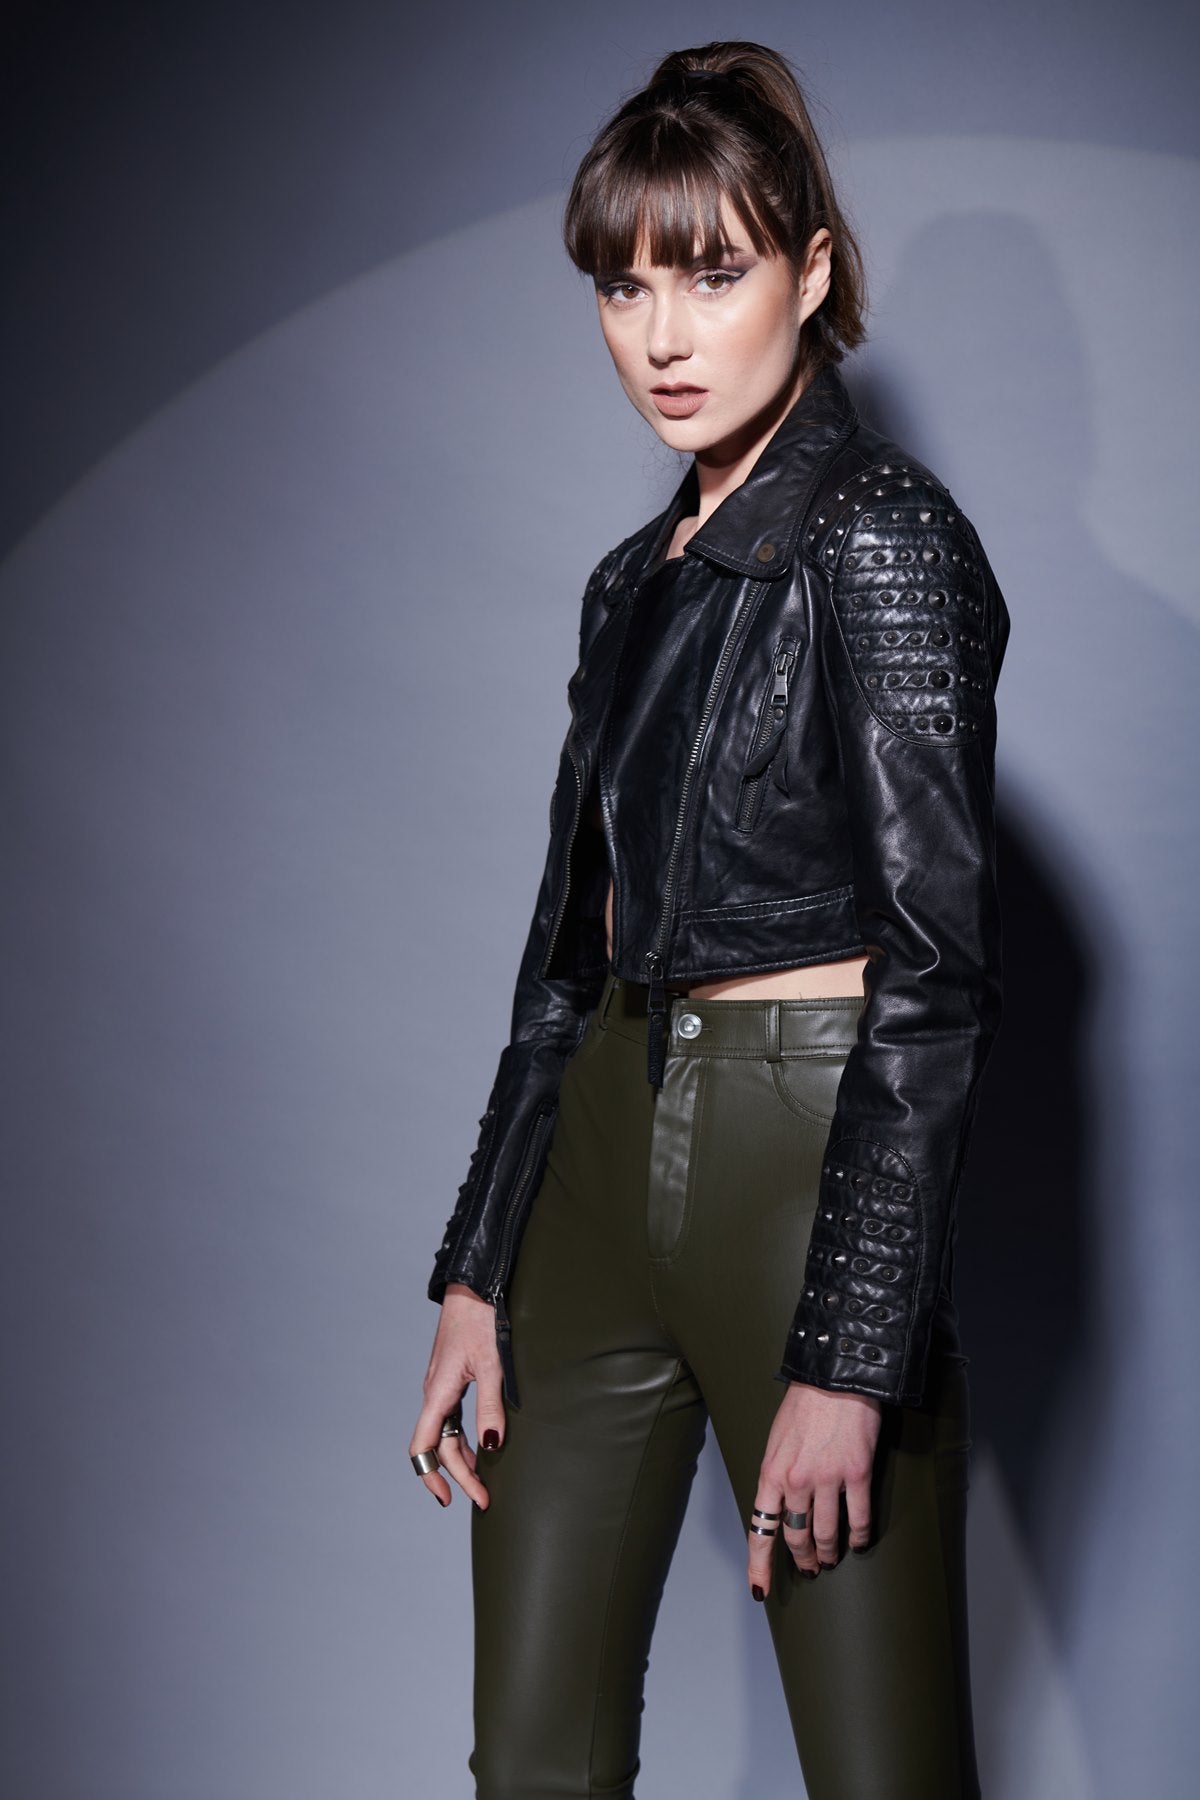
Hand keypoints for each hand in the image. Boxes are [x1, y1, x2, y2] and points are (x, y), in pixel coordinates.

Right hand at [409, 1283, 506, 1510]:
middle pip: (438, 1446)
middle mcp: (433, 1393)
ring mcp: (440, 1385)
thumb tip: (491, 1448)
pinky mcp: (450, 1377)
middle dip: (459, 1475)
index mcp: (437, 1392)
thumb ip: (490, 1407)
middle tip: (484, 1499)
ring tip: (484, 1478)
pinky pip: (452, 1417)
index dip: (435, 1478)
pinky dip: (464, 1437)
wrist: (473, 1285)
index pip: (425, 1448)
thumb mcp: (491, 1365)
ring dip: (461, 1458)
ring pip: (445, 1433)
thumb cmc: (480, 1319)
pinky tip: (481, 1445)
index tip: (452, 1501)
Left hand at [747, 1381, 881, 1598]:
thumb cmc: (805, 1404)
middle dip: (803, 1559)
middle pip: (796, 1538)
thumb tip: (782, 1502)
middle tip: (810, 1567)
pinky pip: (858, 1519)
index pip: (760, 1528)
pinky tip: (858, 1542)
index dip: (760, 1563)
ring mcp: (827, 1479)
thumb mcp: (777, 1439)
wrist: (835, 1377)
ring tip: (831, 1558)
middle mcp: (796, 1481)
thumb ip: (778, 1472)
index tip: (760, 1587)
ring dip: (828, 1552)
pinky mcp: (856, 1474)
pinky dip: (859, 1536)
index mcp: (771, 1472)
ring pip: (826, 1534)